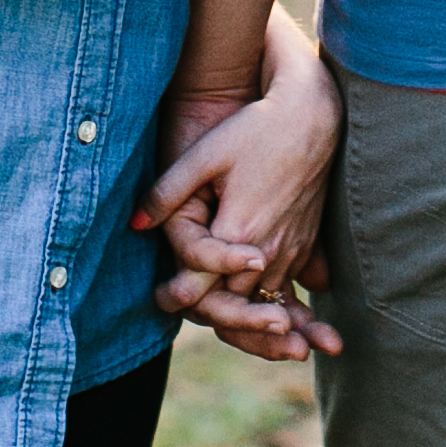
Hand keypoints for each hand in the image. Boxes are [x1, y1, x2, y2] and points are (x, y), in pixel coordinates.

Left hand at [138, 12, 344, 360]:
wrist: (311, 114)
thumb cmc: (253, 130)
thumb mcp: (203, 157)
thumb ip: (166, 193)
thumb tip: (135, 223)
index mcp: (240, 233)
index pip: (207, 287)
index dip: (182, 297)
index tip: (164, 299)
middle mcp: (269, 249)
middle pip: (237, 303)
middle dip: (219, 318)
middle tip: (182, 314)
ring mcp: (291, 248)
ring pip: (266, 301)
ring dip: (255, 322)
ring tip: (239, 332)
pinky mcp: (305, 242)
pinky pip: (287, 286)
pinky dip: (278, 304)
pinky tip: (275, 318)